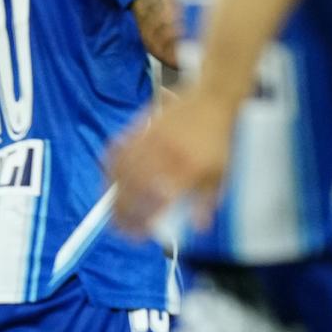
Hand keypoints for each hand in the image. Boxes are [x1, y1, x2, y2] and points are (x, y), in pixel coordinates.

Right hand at [106, 88, 239, 237]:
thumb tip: (198, 227)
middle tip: (119, 226)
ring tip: (112, 207)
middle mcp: (163, 154)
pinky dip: (110, 167)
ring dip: (113, 192)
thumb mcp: (221, 173)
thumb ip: (207, 200)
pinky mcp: (141, 128)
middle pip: (131, 189)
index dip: (142, 220)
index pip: (156, 201)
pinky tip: (110, 178)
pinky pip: (117, 150)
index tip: (137, 234)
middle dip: (121, 212)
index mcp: (186, 168)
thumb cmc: (219, 138)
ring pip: (120, 171)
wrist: (213, 97)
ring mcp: (149, 140)